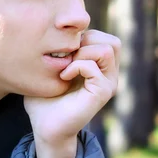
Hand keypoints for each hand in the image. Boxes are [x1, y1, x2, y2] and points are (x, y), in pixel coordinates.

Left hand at [24, 30, 119, 157]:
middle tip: (68, 56)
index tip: (63, 51)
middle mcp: (108, 75)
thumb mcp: (51, 69)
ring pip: (108, 49)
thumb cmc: (44, 99)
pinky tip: (63, 77)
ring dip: (83, 52)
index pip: (104, 38)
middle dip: (88, 41)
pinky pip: (94, 67)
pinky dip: (76, 66)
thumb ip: (59, 51)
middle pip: (112, 42)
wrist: (45, 128)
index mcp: (99, 68)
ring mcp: (107, 84)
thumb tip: (57, 30)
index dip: (83, 37)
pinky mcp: (101, 94)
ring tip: (67, 65)